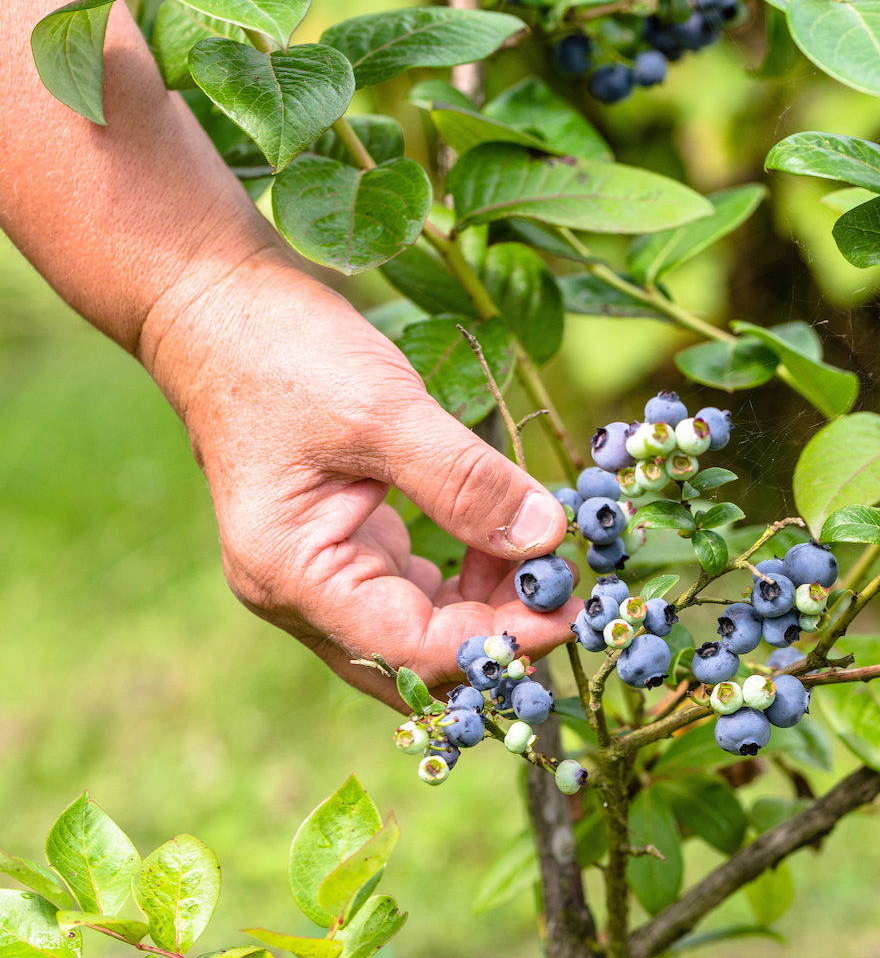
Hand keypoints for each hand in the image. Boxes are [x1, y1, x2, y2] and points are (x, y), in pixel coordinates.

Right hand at [140, 246, 576, 705]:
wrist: (215, 307)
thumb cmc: (284, 353)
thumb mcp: (385, 411)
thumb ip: (466, 482)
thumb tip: (547, 538)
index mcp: (293, 575)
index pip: (412, 650)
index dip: (499, 641)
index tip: (574, 612)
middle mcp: (298, 594)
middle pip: (415, 659)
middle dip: (498, 637)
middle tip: (578, 598)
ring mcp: (318, 574)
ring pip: (420, 630)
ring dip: (489, 608)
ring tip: (552, 563)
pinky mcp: (342, 547)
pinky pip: (415, 592)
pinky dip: (468, 579)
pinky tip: (509, 543)